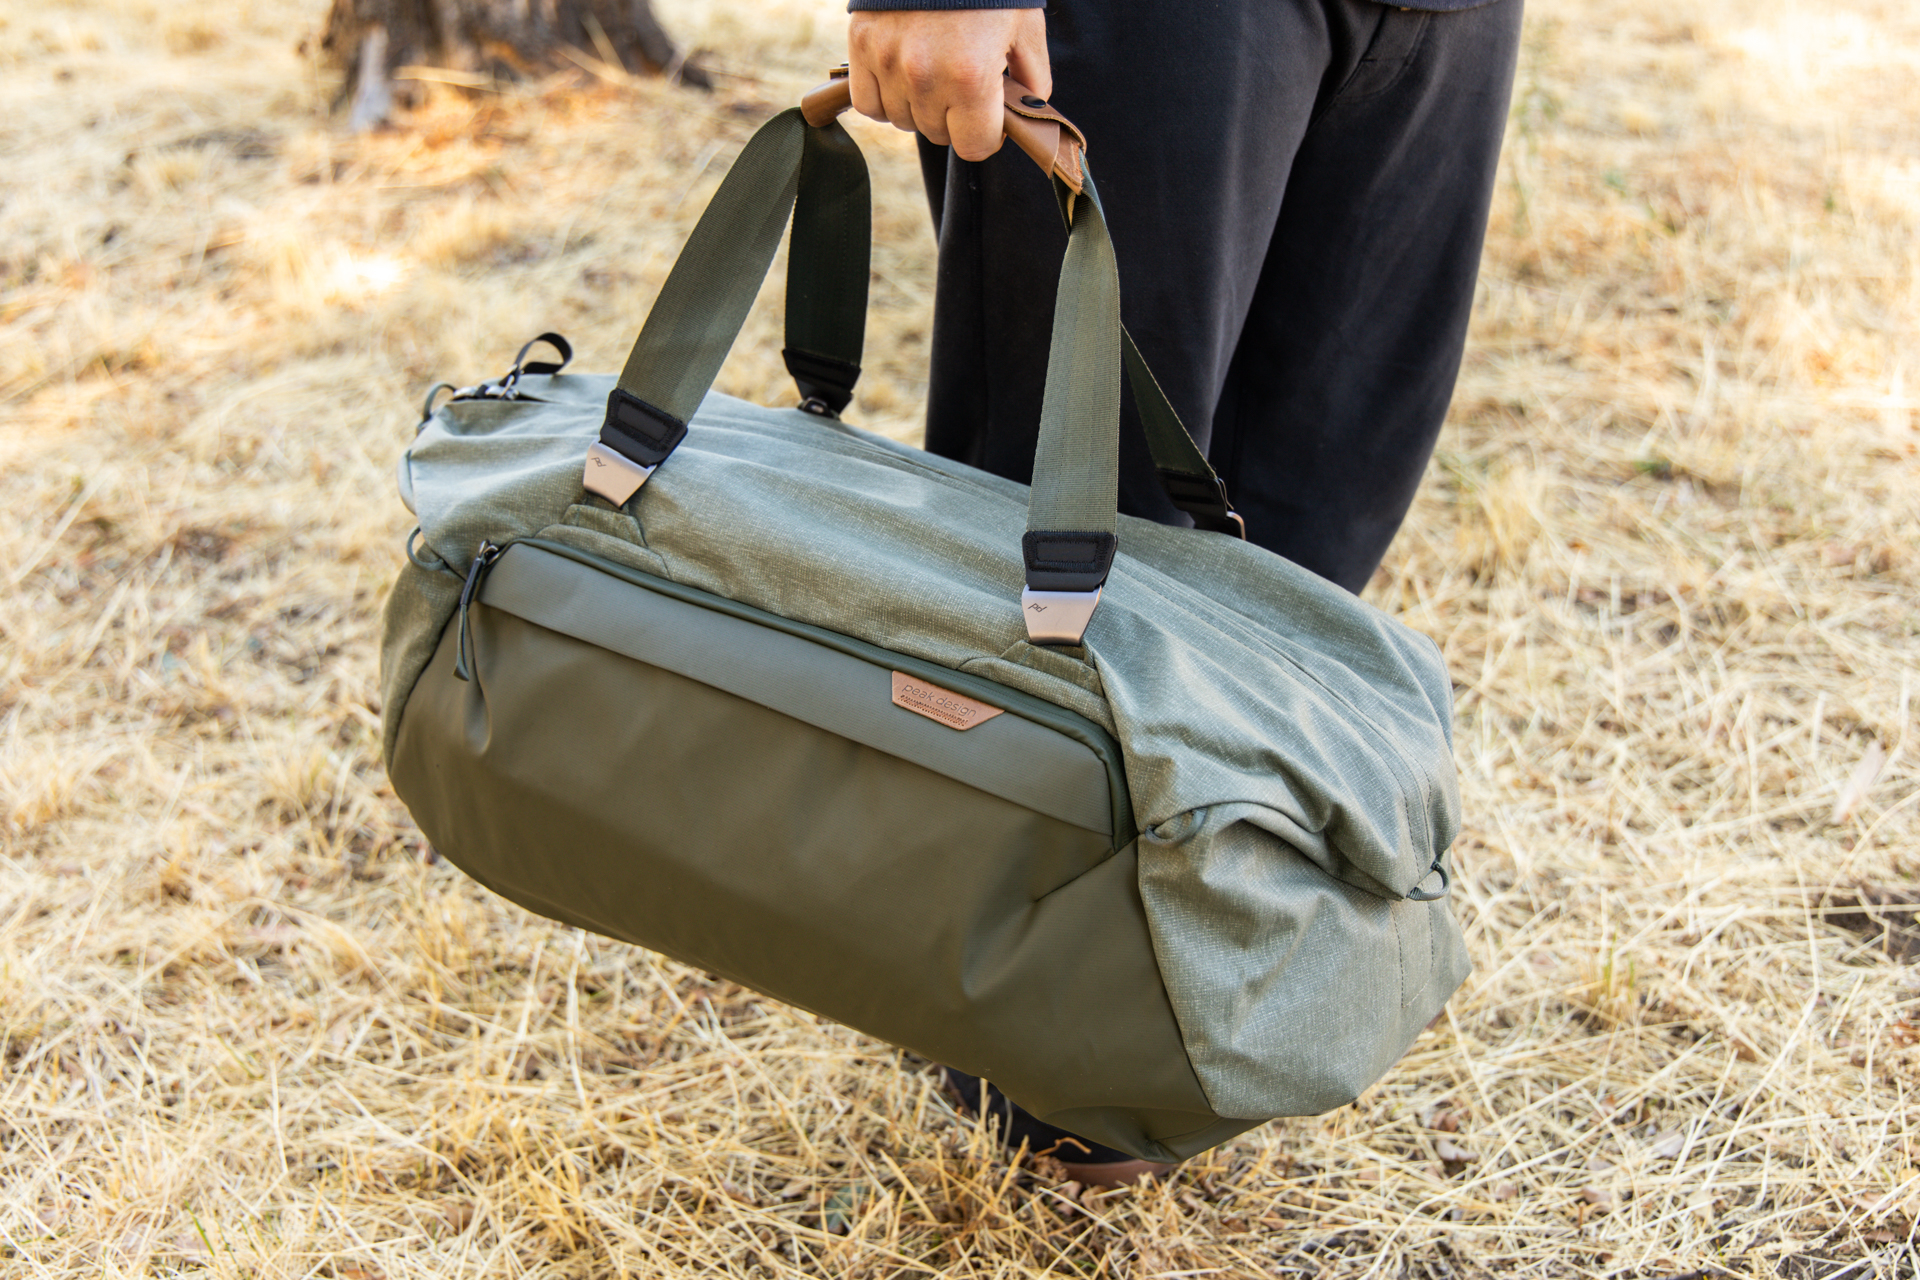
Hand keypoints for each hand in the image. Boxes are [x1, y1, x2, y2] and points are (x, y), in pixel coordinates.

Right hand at [847, 9, 1050, 161]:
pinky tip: (901, 77)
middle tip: (963, 84)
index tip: (988, 116)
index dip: (986, 135)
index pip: (973, 147)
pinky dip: (884, 98)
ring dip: (919, 107)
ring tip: (934, 72)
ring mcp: (888, 62)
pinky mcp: (862, 46)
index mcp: (971, 76)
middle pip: (938, 134)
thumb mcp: (1026, 29)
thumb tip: (1022, 115)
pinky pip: (868, 104)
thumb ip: (1032, 81)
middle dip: (954, 117)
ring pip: (902, 120)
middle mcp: (925, 76)